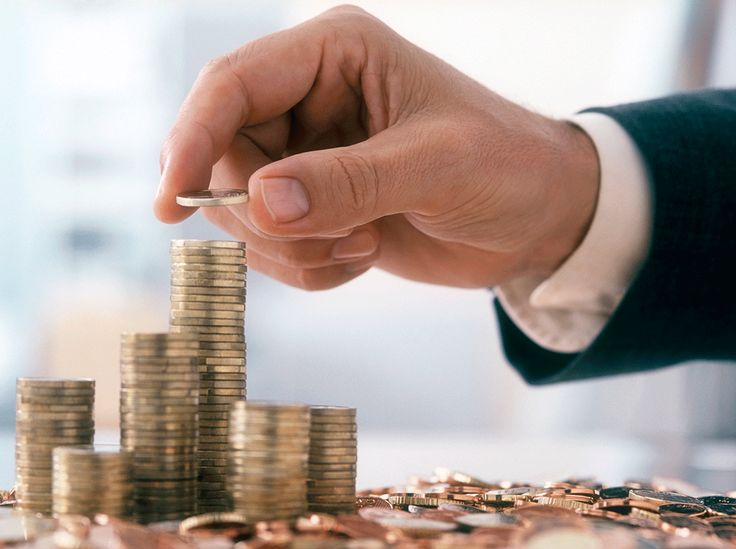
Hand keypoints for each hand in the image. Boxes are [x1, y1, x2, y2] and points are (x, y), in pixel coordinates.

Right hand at [155, 5, 598, 289]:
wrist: (536, 218)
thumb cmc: (506, 167)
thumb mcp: (437, 166)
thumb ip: (350, 182)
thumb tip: (260, 202)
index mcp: (333, 54)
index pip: (230, 87)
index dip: (192, 141)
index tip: (171, 205)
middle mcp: (309, 100)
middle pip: (226, 157)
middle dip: (269, 216)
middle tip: (339, 237)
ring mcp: (309, 156)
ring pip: (244, 211)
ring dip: (294, 248)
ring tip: (364, 244)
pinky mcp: (317, 205)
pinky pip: (273, 246)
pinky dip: (309, 268)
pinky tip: (364, 257)